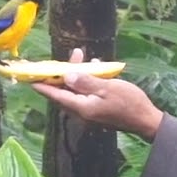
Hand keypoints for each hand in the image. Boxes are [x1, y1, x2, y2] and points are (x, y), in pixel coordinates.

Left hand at [31, 48, 164, 141]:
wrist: (146, 120)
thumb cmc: (129, 102)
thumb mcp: (107, 88)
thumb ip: (86, 81)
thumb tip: (66, 76)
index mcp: (82, 107)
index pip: (56, 95)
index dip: (43, 86)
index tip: (30, 79)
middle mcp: (82, 111)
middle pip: (64, 93)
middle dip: (60, 75)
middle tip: (59, 60)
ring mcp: (90, 111)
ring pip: (76, 91)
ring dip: (76, 75)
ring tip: (80, 56)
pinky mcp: (98, 109)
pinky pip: (86, 93)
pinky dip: (86, 81)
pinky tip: (94, 68)